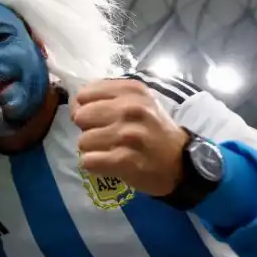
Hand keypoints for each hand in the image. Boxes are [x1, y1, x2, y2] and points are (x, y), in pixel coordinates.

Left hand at [72, 79, 189, 196]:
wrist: (181, 163)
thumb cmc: (153, 130)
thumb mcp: (138, 101)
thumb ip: (107, 96)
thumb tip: (75, 105)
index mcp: (132, 91)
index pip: (84, 95)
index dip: (85, 108)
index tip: (96, 118)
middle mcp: (131, 109)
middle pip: (80, 117)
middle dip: (88, 128)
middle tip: (105, 136)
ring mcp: (128, 135)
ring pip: (83, 141)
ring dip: (93, 149)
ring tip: (111, 150)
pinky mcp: (125, 160)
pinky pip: (89, 161)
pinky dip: (95, 165)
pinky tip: (109, 163)